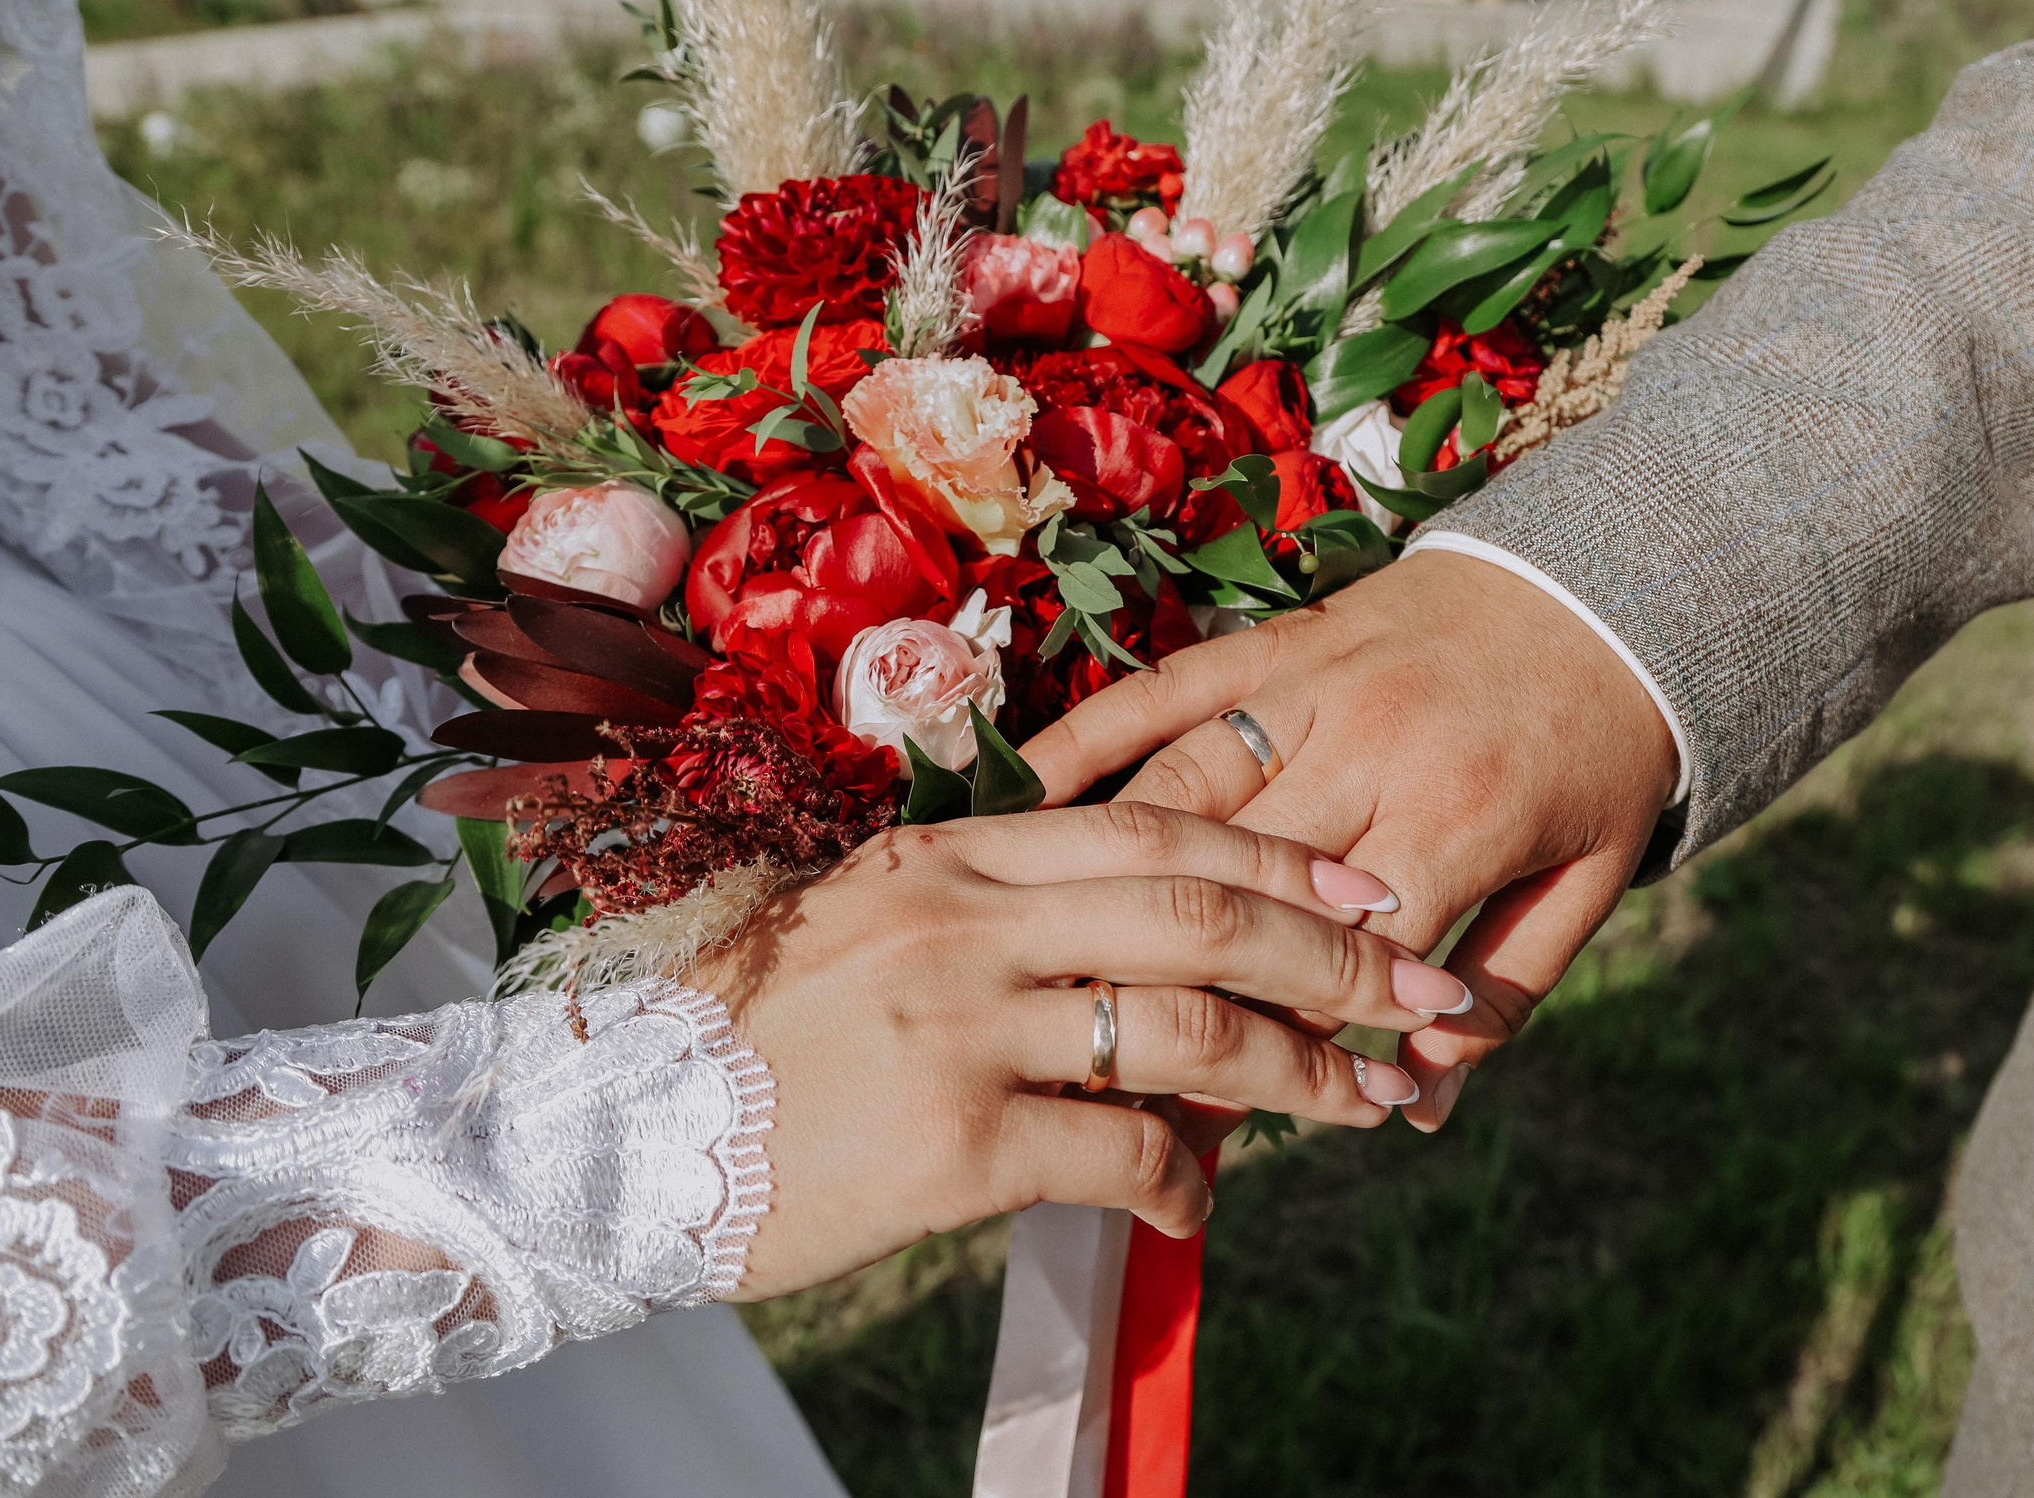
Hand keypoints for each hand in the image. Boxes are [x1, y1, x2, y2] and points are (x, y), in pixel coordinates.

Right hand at [699, 802, 1472, 1300]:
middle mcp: (962, 920)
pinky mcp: (951, 1142)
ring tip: (1359, 1105)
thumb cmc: (745, 1038)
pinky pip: (1120, 1152)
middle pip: (1202, 912)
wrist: (611, 1137)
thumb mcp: (860, 932)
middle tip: (1423, 995)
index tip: (1369, 896)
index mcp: (946, 855)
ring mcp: (958, 1026)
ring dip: (1299, 1075)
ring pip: (1187, 1030)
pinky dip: (1184, 1182)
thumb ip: (984, 915)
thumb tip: (1121, 938)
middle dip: (1337, 960)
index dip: (1282, 862)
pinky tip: (1195, 1203)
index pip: (1154, 830)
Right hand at [1018, 552, 1677, 1130]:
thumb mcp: (1585, 886)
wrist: (1606, 584)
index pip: (1344, 956)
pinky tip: (1019, 797)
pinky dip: (1083, 739)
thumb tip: (1420, 1106)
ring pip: (1183, 797)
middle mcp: (1371, 745)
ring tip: (1059, 970)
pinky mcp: (1268, 643)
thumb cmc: (1596, 756)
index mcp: (1459, 813)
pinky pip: (1157, 690)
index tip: (1220, 1118)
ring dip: (1120, 888)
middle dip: (1182, 988)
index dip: (1280, 1043)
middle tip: (1116, 1066)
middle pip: (1245, 888)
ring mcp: (1308, 686)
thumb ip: (1505, 996)